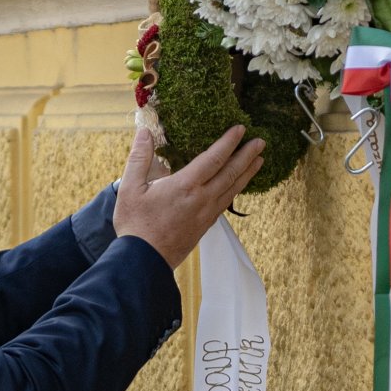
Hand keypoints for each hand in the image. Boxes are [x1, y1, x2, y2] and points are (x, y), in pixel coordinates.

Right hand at [112, 113, 263, 269]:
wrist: (144, 261)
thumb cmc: (136, 225)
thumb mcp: (130, 188)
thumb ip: (139, 157)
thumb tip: (144, 132)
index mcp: (185, 186)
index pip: (214, 158)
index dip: (228, 142)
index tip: (240, 128)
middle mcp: (202, 199)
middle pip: (231, 173)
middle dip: (247, 155)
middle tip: (261, 141)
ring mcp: (206, 214)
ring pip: (233, 189)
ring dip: (247, 173)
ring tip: (259, 160)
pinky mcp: (205, 225)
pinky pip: (226, 203)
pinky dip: (236, 190)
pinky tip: (238, 186)